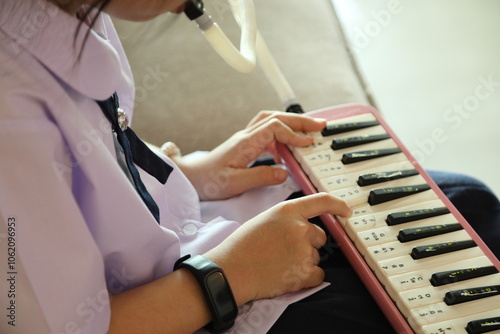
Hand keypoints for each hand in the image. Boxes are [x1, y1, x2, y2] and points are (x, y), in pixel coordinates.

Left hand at [175, 111, 325, 199]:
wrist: (191, 177)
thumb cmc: (208, 181)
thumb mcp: (235, 183)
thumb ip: (260, 177)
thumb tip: (284, 173)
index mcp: (244, 143)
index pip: (274, 128)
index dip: (293, 134)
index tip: (308, 144)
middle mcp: (246, 136)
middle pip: (276, 118)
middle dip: (300, 120)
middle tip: (320, 125)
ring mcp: (245, 139)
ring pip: (271, 121)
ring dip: (292, 122)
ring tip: (309, 130)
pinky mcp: (245, 145)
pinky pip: (267, 131)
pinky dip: (282, 133)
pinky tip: (289, 146)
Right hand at [204, 193, 351, 304]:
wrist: (231, 271)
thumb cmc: (243, 246)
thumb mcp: (265, 220)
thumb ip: (287, 219)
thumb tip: (304, 227)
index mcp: (288, 211)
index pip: (322, 201)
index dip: (338, 205)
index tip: (346, 211)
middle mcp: (300, 228)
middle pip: (319, 236)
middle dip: (307, 244)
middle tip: (283, 251)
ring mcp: (304, 251)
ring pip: (315, 257)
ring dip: (303, 261)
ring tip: (278, 264)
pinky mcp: (304, 273)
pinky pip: (317, 275)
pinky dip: (306, 278)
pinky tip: (286, 275)